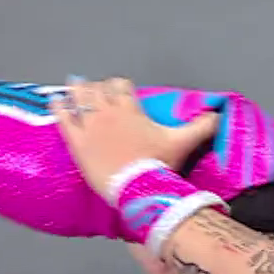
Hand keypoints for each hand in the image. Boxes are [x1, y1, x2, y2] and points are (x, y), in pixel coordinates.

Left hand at [51, 77, 219, 201]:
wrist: (137, 188)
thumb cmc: (158, 165)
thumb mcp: (183, 142)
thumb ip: (202, 126)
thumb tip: (219, 115)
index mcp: (130, 108)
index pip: (121, 85)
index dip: (119, 86)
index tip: (119, 90)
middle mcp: (108, 111)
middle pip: (97, 89)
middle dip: (97, 87)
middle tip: (95, 91)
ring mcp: (90, 125)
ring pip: (79, 97)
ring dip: (77, 90)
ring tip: (74, 87)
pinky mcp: (77, 141)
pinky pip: (63, 117)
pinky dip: (59, 106)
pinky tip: (55, 100)